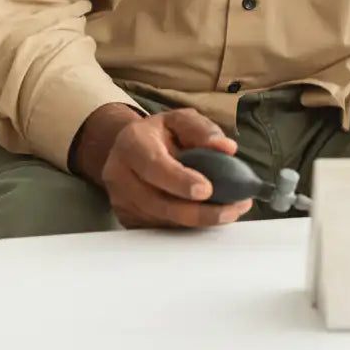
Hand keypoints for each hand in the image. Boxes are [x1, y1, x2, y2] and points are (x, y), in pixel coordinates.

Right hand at [99, 108, 253, 228]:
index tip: (207, 190)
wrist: (131, 146)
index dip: (179, 180)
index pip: (154, 166)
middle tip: (230, 211)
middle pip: (156, 202)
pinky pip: (158, 229)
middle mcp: (119, 174)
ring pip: (159, 220)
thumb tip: (227, 148)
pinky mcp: (127, 219)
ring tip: (229, 213)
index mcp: (132, 143)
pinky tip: (209, 219)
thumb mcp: (181, 120)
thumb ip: (203, 130)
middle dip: (196, 212)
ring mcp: (120, 200)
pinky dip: (186, 228)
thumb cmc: (160, 133)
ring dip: (196, 222)